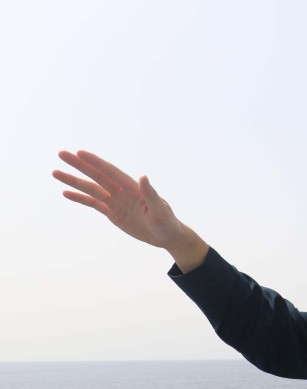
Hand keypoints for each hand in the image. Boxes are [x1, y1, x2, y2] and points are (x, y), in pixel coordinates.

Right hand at [53, 150, 183, 247]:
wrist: (166, 236)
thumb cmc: (167, 222)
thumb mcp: (160, 209)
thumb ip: (150, 193)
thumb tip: (143, 177)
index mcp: (133, 187)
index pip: (110, 171)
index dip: (95, 162)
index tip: (79, 152)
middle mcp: (122, 191)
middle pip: (96, 176)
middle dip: (79, 165)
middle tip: (62, 154)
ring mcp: (116, 201)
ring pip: (91, 189)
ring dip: (74, 181)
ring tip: (56, 172)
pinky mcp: (112, 213)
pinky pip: (93, 204)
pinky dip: (80, 198)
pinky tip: (66, 193)